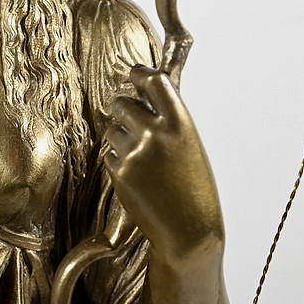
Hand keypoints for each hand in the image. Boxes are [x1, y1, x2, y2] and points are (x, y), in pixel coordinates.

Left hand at [104, 65, 223, 258]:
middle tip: (133, 120)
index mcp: (179, 122)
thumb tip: (144, 95)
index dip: (140, 74)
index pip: (153, 80)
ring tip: (144, 158)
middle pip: (121, 102)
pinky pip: (110, 153)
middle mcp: (155, 132)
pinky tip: (139, 176)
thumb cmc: (194, 187)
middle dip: (123, 108)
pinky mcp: (119, 171)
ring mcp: (134, 152)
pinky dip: (119, 160)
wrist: (188, 230)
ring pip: (112, 129)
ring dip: (121, 137)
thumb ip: (167, 119)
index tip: (135, 74)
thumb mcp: (190, 144)